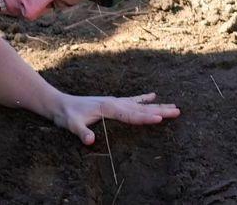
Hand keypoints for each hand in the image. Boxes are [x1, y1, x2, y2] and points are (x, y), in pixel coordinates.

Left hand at [51, 91, 180, 144]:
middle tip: (178, 112)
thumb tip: (90, 140)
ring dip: (157, 105)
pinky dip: (143, 98)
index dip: (145, 117)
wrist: (58, 103)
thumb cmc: (65, 115)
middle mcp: (113, 102)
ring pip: (140, 104)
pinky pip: (131, 100)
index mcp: (107, 108)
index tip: (161, 118)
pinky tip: (153, 95)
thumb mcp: (71, 125)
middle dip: (159, 110)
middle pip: (140, 108)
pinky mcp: (111, 102)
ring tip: (175, 106)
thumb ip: (81, 132)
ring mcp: (113, 101)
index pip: (130, 115)